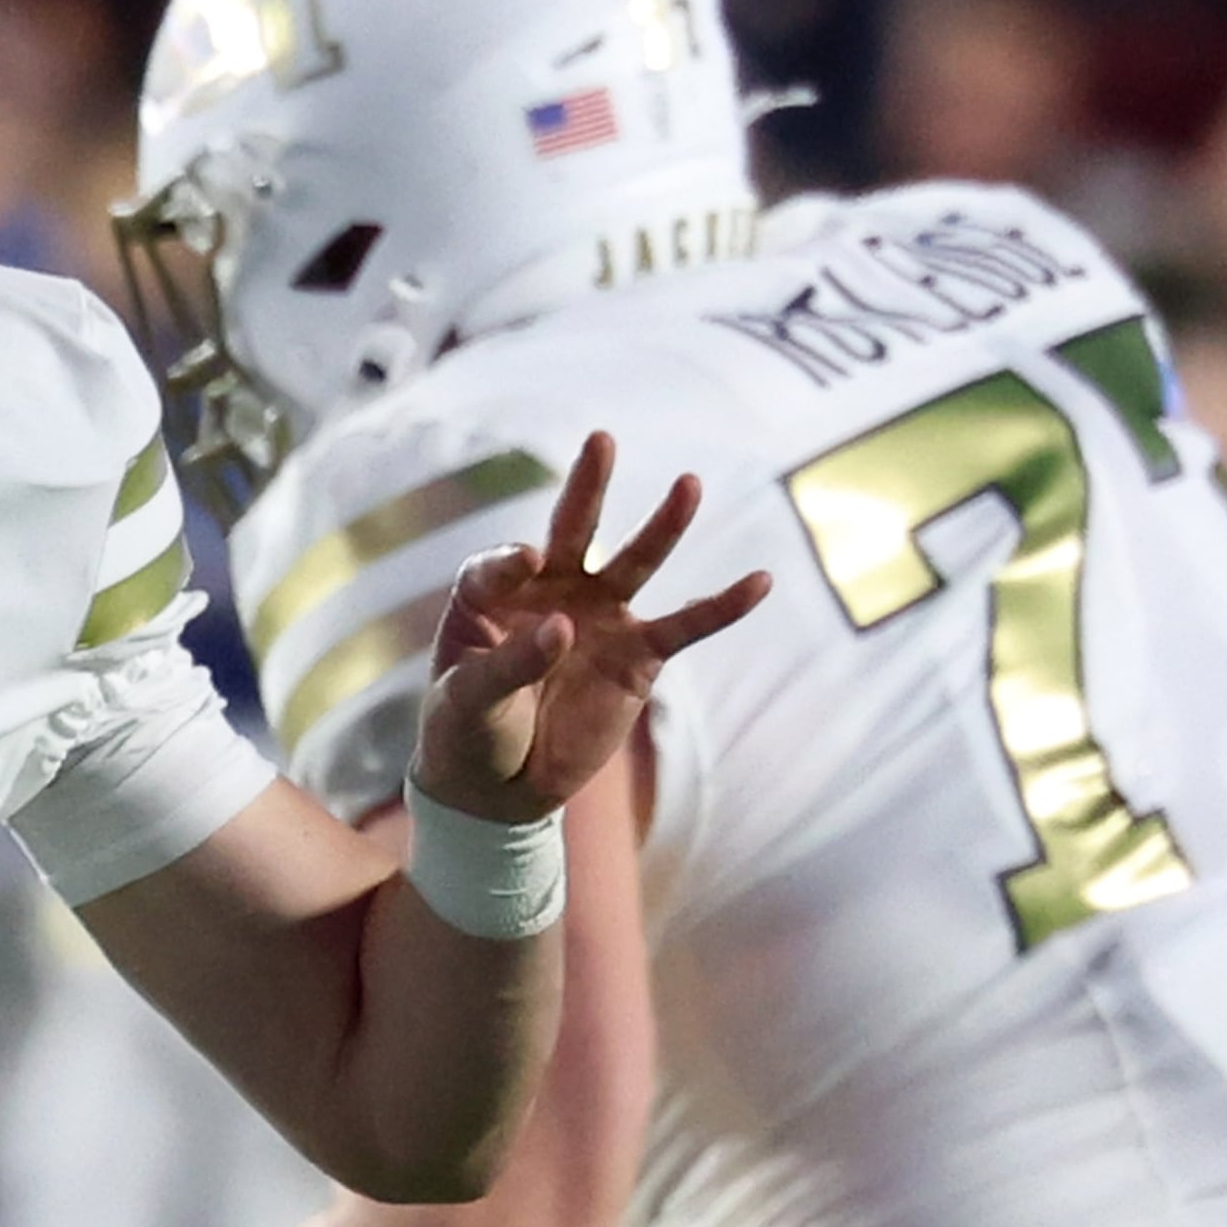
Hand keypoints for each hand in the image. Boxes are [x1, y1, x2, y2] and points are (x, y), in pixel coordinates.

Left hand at [413, 431, 769, 824]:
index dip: (511, 561)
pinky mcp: (637, 657)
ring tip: (688, 484)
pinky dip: (722, 607)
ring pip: (634, 564)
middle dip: (586, 488)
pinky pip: (685, 627)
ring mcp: (598, 618)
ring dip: (661, 526)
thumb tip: (566, 627)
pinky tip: (760, 581)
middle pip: (571, 532)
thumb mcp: (468, 701)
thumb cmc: (467, 732)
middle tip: (601, 440)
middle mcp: (549, 592)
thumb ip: (509, 663)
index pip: (500, 564)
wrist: (499, 786)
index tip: (528, 562)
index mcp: (490, 595)